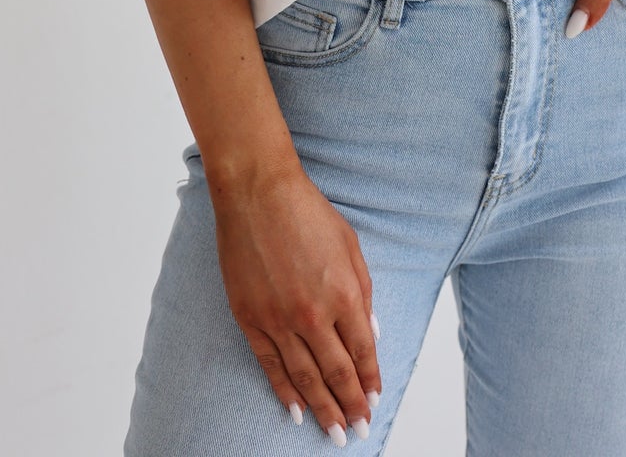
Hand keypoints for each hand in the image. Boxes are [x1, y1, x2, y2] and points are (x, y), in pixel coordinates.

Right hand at [212, 163, 381, 442]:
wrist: (257, 192)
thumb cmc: (307, 211)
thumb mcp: (350, 245)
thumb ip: (363, 292)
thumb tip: (371, 333)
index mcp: (344, 293)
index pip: (363, 351)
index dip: (369, 379)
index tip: (374, 399)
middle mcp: (313, 313)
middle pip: (336, 372)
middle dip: (350, 405)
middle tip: (359, 429)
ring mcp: (279, 318)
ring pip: (304, 377)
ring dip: (322, 408)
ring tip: (335, 432)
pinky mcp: (251, 318)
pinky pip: (270, 365)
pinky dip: (284, 391)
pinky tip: (296, 410)